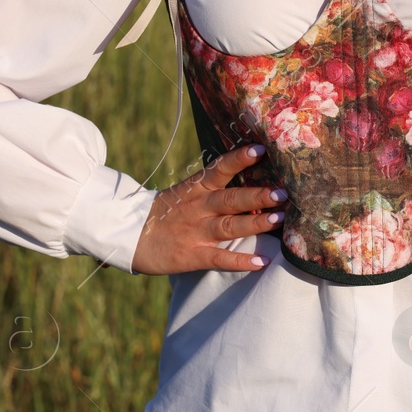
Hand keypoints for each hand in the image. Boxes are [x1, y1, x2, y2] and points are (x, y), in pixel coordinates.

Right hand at [131, 143, 287, 274]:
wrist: (128, 236)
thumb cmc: (163, 212)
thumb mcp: (183, 192)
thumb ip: (210, 186)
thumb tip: (245, 174)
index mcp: (195, 188)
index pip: (219, 169)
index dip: (239, 159)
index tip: (260, 149)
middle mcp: (198, 208)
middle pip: (231, 199)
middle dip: (258, 195)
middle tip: (284, 192)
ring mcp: (196, 232)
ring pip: (230, 226)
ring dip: (256, 222)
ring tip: (279, 218)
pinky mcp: (192, 255)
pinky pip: (219, 258)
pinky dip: (240, 260)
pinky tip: (260, 262)